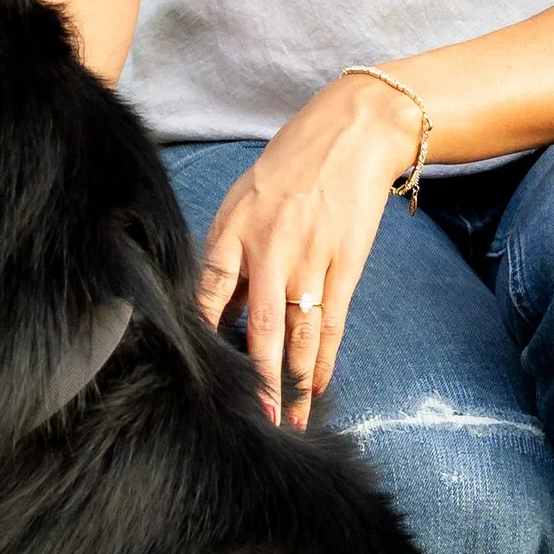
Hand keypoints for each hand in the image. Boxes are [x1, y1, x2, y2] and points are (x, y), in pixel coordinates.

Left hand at [193, 74, 423, 428]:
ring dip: (292, 382)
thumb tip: (220, 309)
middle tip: (250, 418)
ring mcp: (310, 260)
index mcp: (234, 231)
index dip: (205, 338)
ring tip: (288, 420)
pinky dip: (324, 358)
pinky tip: (316, 386)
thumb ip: (230, 254)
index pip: (211, 294)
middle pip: (259, 328)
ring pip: (298, 335)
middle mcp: (269, 250)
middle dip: (255, 378)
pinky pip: (332, 323)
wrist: (353, 133)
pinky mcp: (345, 265)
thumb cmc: (291, 165)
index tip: (200, 374)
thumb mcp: (245, 200)